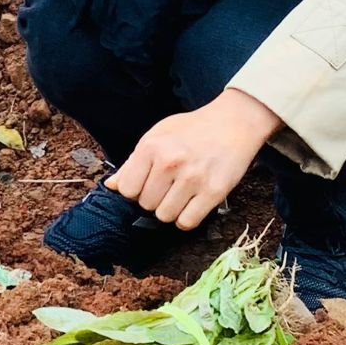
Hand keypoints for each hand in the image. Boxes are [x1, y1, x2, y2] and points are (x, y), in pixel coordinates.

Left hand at [106, 89, 279, 229]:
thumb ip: (133, 162)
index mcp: (151, 147)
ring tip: (181, 194)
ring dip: (171, 210)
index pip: (127, 190)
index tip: (147, 184)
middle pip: (146, 205)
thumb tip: (111, 186)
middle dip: (155, 200)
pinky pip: (187, 222)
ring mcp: (192, 178)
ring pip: (165, 217)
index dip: (136, 190)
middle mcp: (170, 163)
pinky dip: (186, 219)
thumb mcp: (158, 135)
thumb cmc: (193, 129)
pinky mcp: (213, 191)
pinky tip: (192, 203)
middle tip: (169, 186)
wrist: (234, 122)